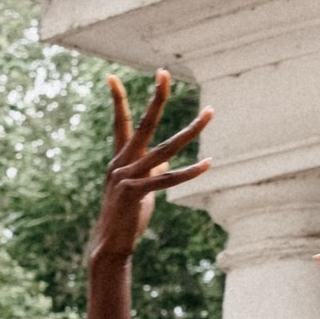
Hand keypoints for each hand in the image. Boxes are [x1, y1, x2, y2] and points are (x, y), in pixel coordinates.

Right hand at [87, 70, 212, 269]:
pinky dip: (190, 173)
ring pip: (165, 148)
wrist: (109, 246)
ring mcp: (126, 177)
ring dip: (192, 131)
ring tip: (210, 113)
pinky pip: (167, 180)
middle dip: (156, 97)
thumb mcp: (140, 187)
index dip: (116, 99)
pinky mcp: (134, 194)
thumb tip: (167, 157)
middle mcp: (120, 163)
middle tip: (164, 73)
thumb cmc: (126, 216)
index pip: (119, 122)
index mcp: (120, 158)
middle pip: (144, 123)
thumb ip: (152, 168)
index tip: (111, 76)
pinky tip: (208, 164)